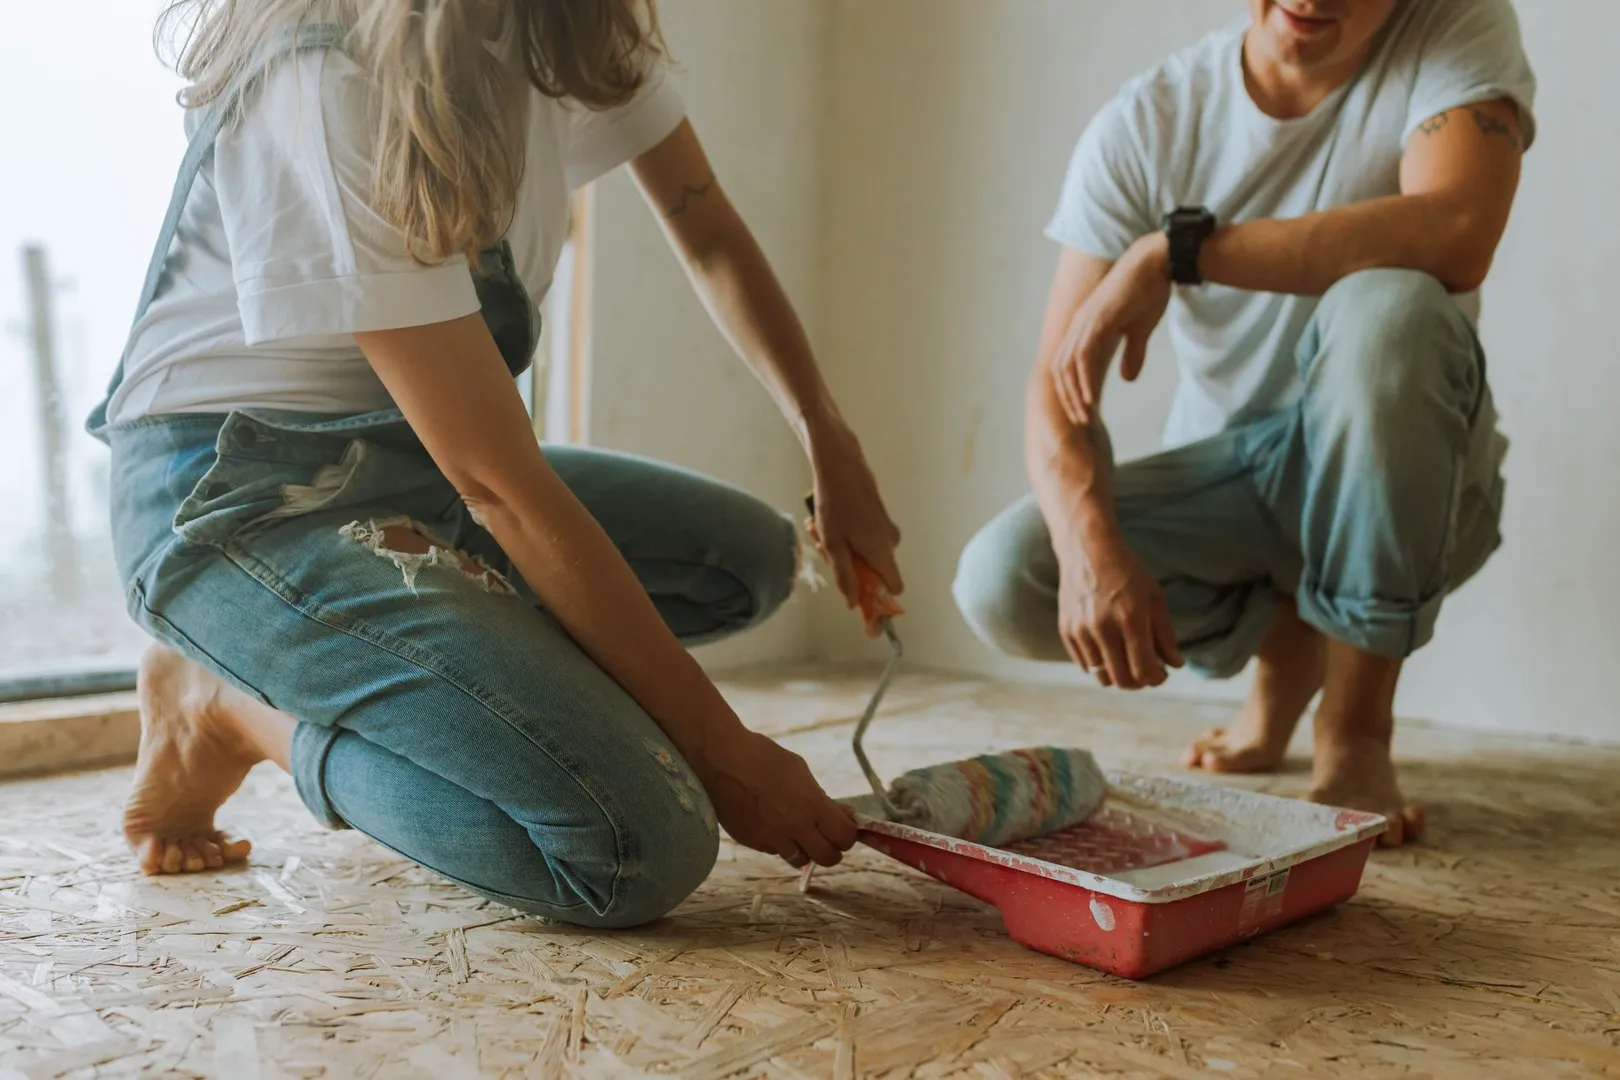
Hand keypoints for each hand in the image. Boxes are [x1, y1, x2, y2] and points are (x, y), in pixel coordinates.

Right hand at [695, 730, 858, 867]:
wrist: (721, 760)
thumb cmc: (763, 756)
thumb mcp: (799, 770)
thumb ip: (820, 797)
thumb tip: (839, 813)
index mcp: (811, 805)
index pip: (845, 836)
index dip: (848, 834)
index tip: (844, 827)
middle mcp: (794, 827)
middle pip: (828, 858)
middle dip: (832, 849)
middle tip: (826, 836)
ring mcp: (772, 838)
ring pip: (800, 860)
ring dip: (805, 850)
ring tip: (798, 832)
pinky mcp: (752, 843)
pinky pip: (774, 851)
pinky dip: (779, 843)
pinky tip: (771, 824)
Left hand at [805, 411, 902, 628]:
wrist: (838, 459)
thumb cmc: (834, 500)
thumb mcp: (833, 544)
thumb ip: (845, 576)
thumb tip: (853, 603)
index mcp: (882, 551)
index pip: (894, 589)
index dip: (879, 602)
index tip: (863, 612)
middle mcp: (889, 540)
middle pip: (872, 571)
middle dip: (847, 568)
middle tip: (822, 549)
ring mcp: (884, 525)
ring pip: (862, 552)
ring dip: (839, 548)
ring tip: (819, 528)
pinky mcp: (876, 513)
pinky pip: (860, 535)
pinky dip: (842, 533)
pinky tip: (824, 518)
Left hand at [1051, 234, 1171, 424]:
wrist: (1158, 262)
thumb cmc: (1150, 291)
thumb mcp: (1140, 330)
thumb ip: (1132, 354)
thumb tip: (1127, 379)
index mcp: (1085, 327)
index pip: (1067, 365)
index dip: (1071, 390)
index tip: (1083, 412)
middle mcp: (1078, 325)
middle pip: (1060, 370)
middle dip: (1068, 399)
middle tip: (1081, 423)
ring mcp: (1085, 322)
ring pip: (1068, 367)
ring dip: (1074, 395)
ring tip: (1085, 416)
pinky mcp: (1096, 320)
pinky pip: (1082, 357)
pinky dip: (1083, 380)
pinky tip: (1091, 399)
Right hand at [1057, 532, 1182, 689]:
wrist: (1087, 548)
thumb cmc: (1127, 570)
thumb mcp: (1154, 597)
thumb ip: (1165, 634)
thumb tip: (1175, 664)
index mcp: (1131, 619)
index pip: (1144, 671)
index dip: (1157, 679)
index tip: (1161, 674)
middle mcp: (1103, 629)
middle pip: (1122, 680)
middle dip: (1139, 682)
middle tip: (1146, 670)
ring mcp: (1081, 631)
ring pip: (1101, 676)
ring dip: (1118, 674)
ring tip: (1127, 660)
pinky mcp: (1066, 630)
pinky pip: (1084, 664)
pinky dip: (1099, 665)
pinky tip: (1108, 650)